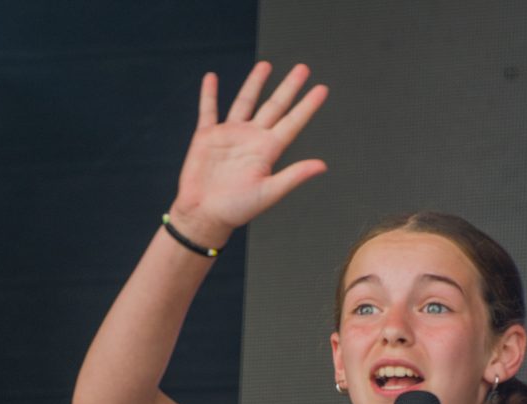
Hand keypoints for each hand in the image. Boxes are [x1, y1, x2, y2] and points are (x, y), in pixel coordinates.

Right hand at [170, 61, 327, 243]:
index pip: (292, 123)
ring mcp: (229, 136)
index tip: (322, 89)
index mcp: (267, 151)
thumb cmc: (236, 209)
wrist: (204, 215)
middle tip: (303, 68)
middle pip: (274, 106)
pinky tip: (211, 78)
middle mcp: (251, 139)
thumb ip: (294, 176)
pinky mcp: (207, 137)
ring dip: (254, 83)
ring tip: (266, 65)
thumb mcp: (269, 192)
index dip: (307, 106)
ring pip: (245, 102)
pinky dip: (209, 94)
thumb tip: (322, 166)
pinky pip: (209, 110)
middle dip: (288, 87)